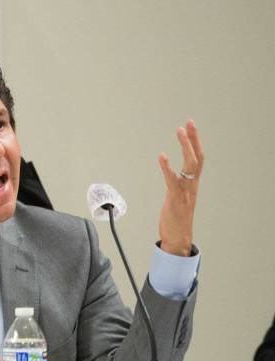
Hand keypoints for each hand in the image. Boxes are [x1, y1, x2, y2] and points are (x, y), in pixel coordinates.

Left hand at [157, 119, 203, 255]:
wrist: (178, 238)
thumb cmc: (176, 220)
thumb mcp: (178, 198)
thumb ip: (177, 185)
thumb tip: (172, 176)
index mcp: (192, 184)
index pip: (197, 159)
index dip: (195, 142)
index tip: (190, 127)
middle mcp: (191, 185)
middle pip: (197, 157)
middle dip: (193, 139)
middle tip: (188, 122)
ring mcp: (185, 191)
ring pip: (189, 164)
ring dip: (185, 146)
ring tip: (179, 131)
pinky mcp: (175, 198)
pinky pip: (172, 179)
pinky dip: (167, 166)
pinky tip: (161, 155)